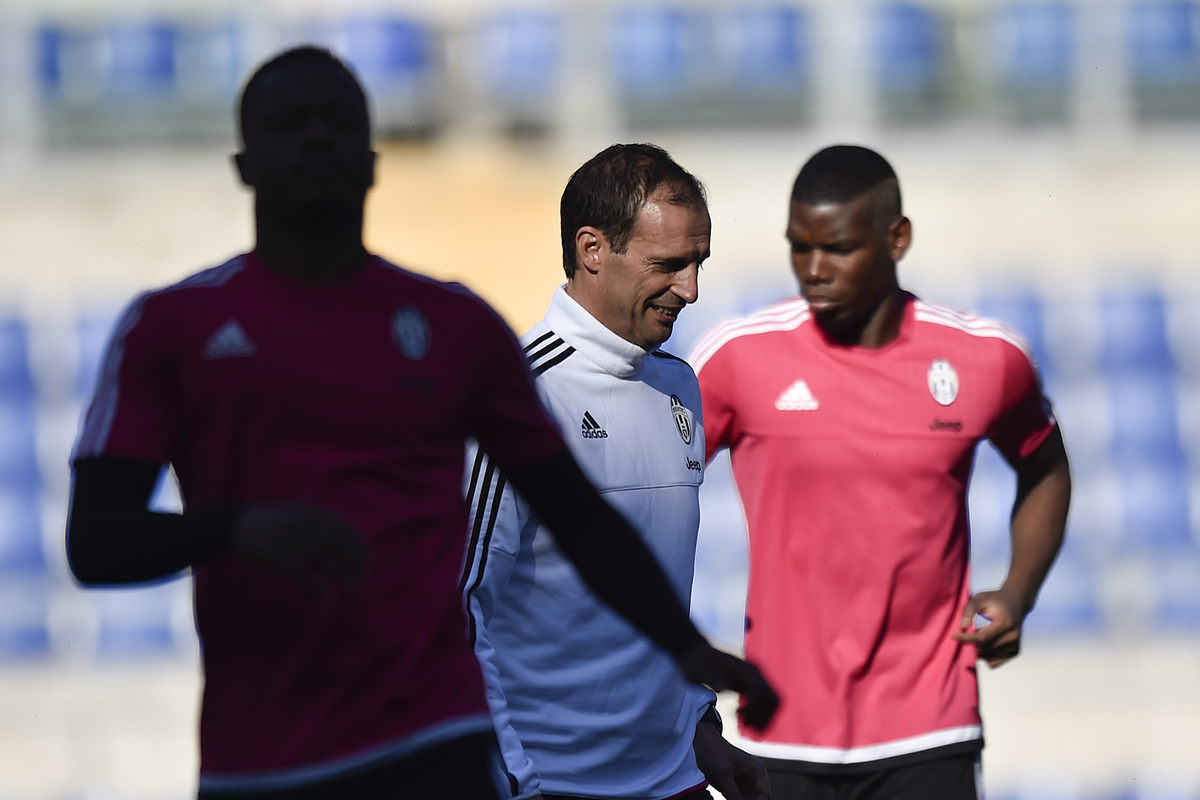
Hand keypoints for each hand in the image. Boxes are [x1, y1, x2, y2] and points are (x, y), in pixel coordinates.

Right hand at [231, 504, 367, 592]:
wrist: (236, 524)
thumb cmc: (276, 522)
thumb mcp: (299, 513)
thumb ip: (323, 524)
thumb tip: (353, 540)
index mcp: (308, 511)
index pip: (340, 527)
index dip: (356, 543)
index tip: (368, 558)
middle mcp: (298, 522)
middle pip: (333, 543)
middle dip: (351, 560)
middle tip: (364, 576)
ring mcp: (284, 538)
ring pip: (318, 557)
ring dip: (338, 572)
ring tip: (351, 586)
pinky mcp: (270, 555)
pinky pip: (297, 571)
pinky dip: (313, 583)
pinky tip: (325, 595)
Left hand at [678, 644, 778, 730]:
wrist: (698, 655)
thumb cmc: (697, 664)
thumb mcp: (699, 672)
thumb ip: (711, 679)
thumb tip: (721, 689)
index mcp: (744, 669)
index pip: (760, 691)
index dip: (753, 708)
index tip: (738, 717)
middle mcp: (754, 672)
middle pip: (772, 698)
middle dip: (762, 716)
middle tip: (744, 727)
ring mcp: (755, 678)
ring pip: (773, 701)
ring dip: (763, 718)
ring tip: (746, 727)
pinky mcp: (752, 684)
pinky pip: (766, 701)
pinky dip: (761, 713)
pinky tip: (745, 720)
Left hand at [694, 721, 770, 799]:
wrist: (700, 743)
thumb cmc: (713, 752)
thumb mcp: (723, 774)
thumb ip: (733, 795)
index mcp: (758, 771)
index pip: (765, 795)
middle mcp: (755, 778)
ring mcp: (745, 784)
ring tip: (727, 796)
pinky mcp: (734, 788)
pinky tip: (726, 797)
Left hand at [952, 588, 1026, 667]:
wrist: (1017, 602)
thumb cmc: (996, 600)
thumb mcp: (981, 598)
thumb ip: (969, 609)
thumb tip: (962, 626)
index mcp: (1005, 623)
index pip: (982, 638)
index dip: (966, 639)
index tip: (953, 636)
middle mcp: (1013, 636)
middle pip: (984, 649)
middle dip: (971, 643)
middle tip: (967, 631)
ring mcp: (1015, 645)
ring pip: (988, 657)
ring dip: (978, 650)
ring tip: (979, 634)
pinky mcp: (1015, 652)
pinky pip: (994, 662)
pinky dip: (986, 655)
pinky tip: (985, 642)